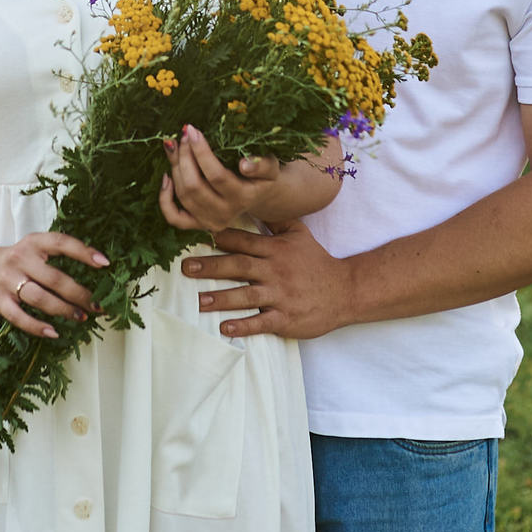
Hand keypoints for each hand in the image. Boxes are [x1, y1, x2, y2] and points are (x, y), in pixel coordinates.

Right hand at [0, 232, 109, 339]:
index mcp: (33, 243)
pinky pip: (20, 317)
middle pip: (54, 278)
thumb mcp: (34, 250)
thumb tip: (96, 271)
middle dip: (79, 294)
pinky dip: (37, 327)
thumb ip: (57, 256)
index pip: (61, 243)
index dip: (83, 251)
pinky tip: (54, 333)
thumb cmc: (17, 263)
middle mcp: (20, 259)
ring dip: (64, 310)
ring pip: (40, 299)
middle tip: (97, 305)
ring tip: (81, 317)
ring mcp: (8, 281)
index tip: (104, 263)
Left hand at [157, 123, 287, 233]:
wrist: (259, 196)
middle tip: (183, 135)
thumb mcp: (270, 166)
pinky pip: (174, 217)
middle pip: (194, 186)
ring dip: (175, 168)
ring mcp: (210, 222)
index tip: (192, 131)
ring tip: (176, 147)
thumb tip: (244, 165)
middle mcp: (226, 214)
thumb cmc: (262, 175)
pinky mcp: (198, 225)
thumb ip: (262, 165)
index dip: (201, 152)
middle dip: (184, 157)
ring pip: (183, 196)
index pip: (216, 176)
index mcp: (244, 197)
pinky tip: (166, 177)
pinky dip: (165, 199)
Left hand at [181, 218, 355, 338]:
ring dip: (221, 298)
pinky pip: (261, 323)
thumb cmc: (318, 262)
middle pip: (239, 266)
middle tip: (186, 268)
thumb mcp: (300, 234)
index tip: (197, 236)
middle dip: (211, 267)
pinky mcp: (285, 319)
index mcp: (276, 250)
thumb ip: (277, 220)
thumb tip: (255, 203)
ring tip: (198, 301)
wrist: (346, 291)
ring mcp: (280, 296)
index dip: (221, 238)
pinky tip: (224, 328)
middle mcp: (275, 271)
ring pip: (246, 296)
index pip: (244, 241)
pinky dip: (243, 326)